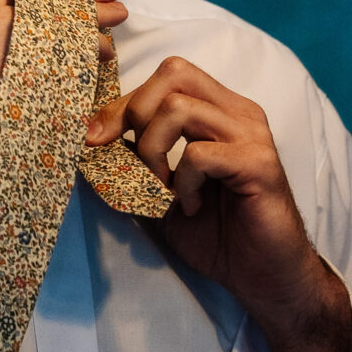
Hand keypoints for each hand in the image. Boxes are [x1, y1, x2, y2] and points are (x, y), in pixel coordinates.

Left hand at [87, 56, 351, 351]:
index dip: (122, 102)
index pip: (167, 75)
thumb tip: (88, 139)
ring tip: (162, 189)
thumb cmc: (215, 233)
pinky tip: (190, 206)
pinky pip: (199, 154)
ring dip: (153, 151)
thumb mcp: (160, 192)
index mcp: (219, 110)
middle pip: (173, 73)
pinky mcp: (260, 164)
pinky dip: (181, 182)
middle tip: (133, 164)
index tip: (94, 139)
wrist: (263, 277)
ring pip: (180, 109)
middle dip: (134, 114)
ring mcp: (253, 135)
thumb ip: (133, 162)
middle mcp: (239, 113)